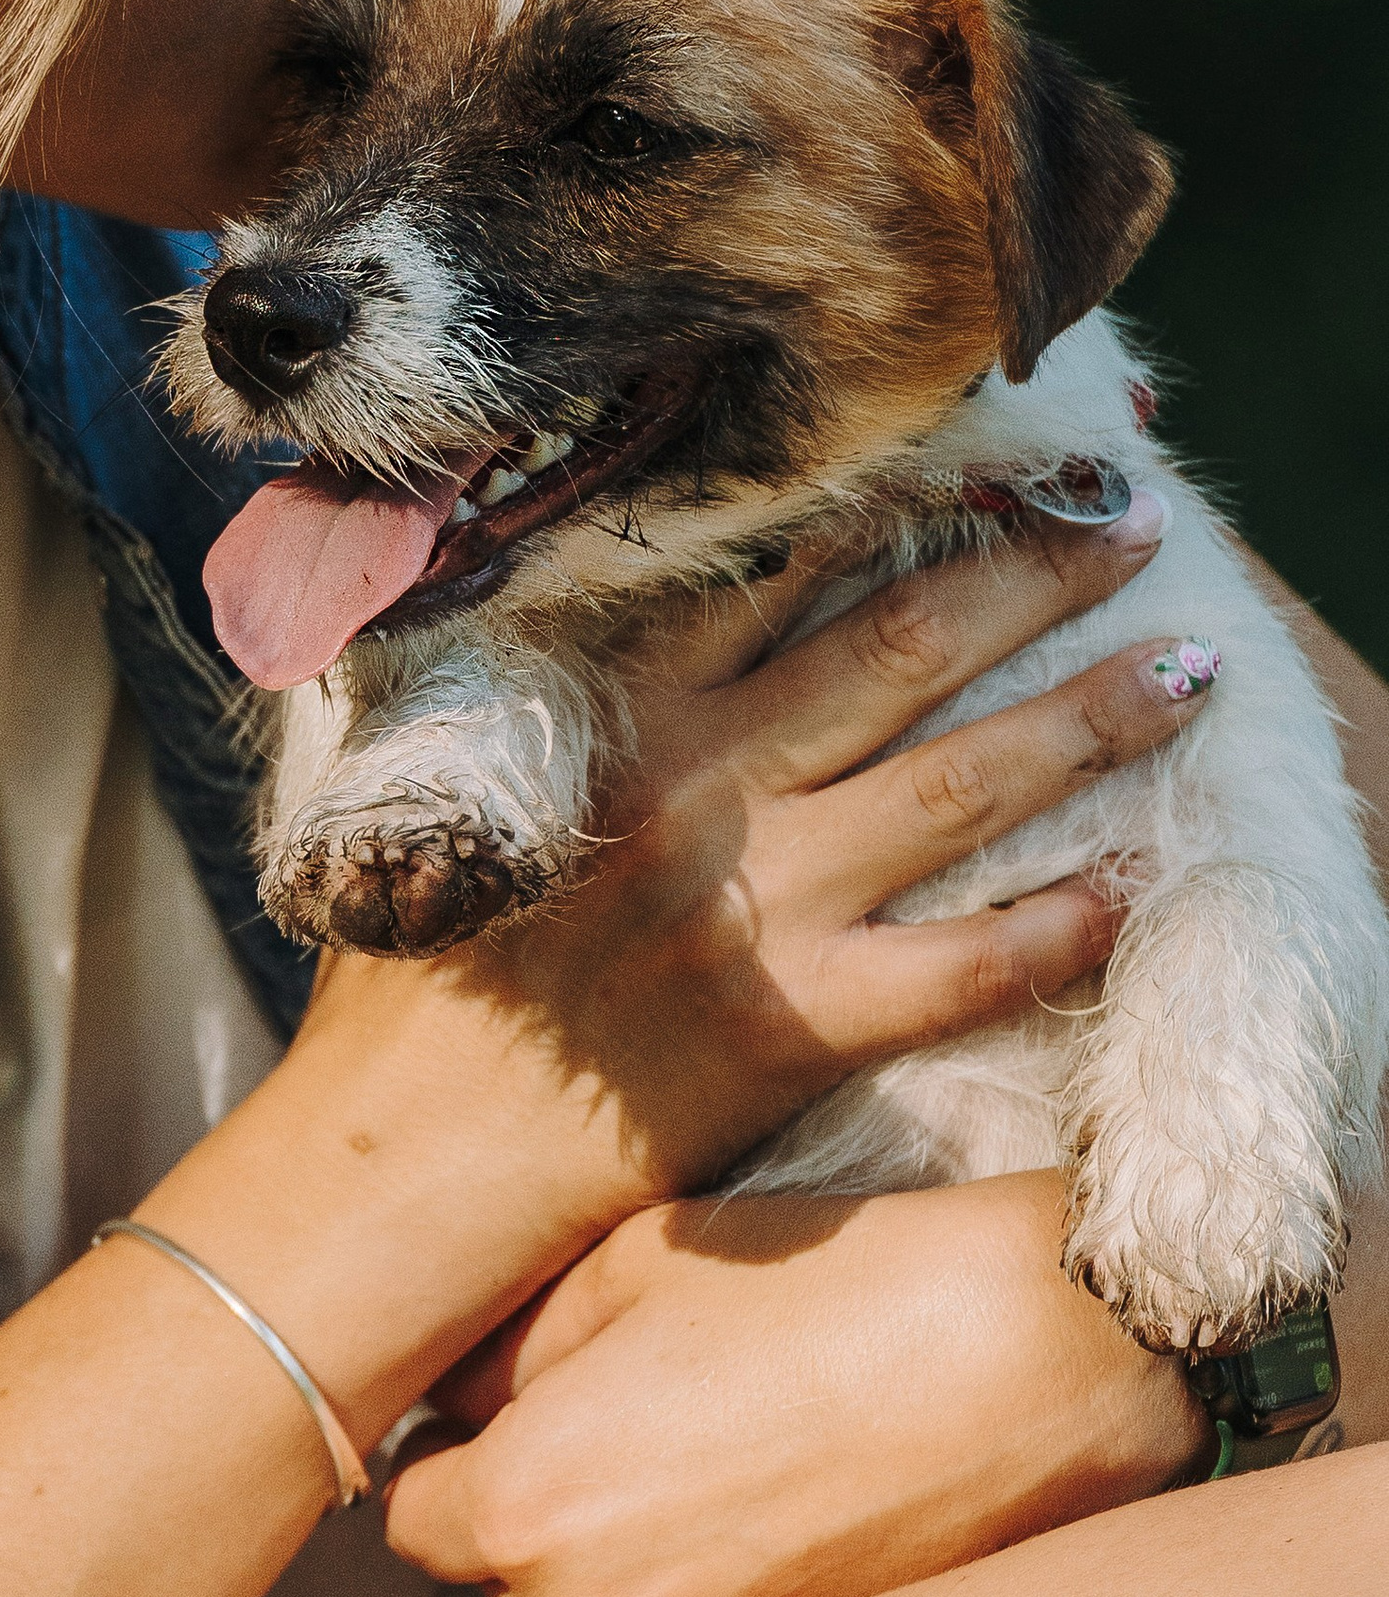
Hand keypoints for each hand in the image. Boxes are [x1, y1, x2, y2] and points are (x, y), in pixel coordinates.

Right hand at [148, 505, 1215, 1440]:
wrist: (411, 1146)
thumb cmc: (416, 964)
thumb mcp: (426, 771)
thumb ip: (484, 668)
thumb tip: (444, 558)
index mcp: (617, 705)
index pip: (777, 562)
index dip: (892, 495)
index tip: (985, 450)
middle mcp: (702, 782)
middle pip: (901, 645)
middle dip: (1031, 573)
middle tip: (1130, 514)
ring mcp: (757, 902)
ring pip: (960, 780)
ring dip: (1087, 717)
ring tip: (1186, 662)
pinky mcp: (796, 1022)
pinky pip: (959, 966)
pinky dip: (1056, 925)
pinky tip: (1138, 885)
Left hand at [385, 1176, 1204, 1596]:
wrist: (1024, 1363)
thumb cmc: (828, 1288)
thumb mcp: (643, 1263)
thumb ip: (520, 1349)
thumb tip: (461, 1400)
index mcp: (534, 1505)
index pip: (416, 1519)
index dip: (452, 1458)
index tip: (494, 1420)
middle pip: (501, 1588)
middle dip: (529, 1523)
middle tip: (609, 1438)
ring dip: (613, 1564)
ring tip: (693, 1475)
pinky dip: (705, 1581)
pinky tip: (758, 1516)